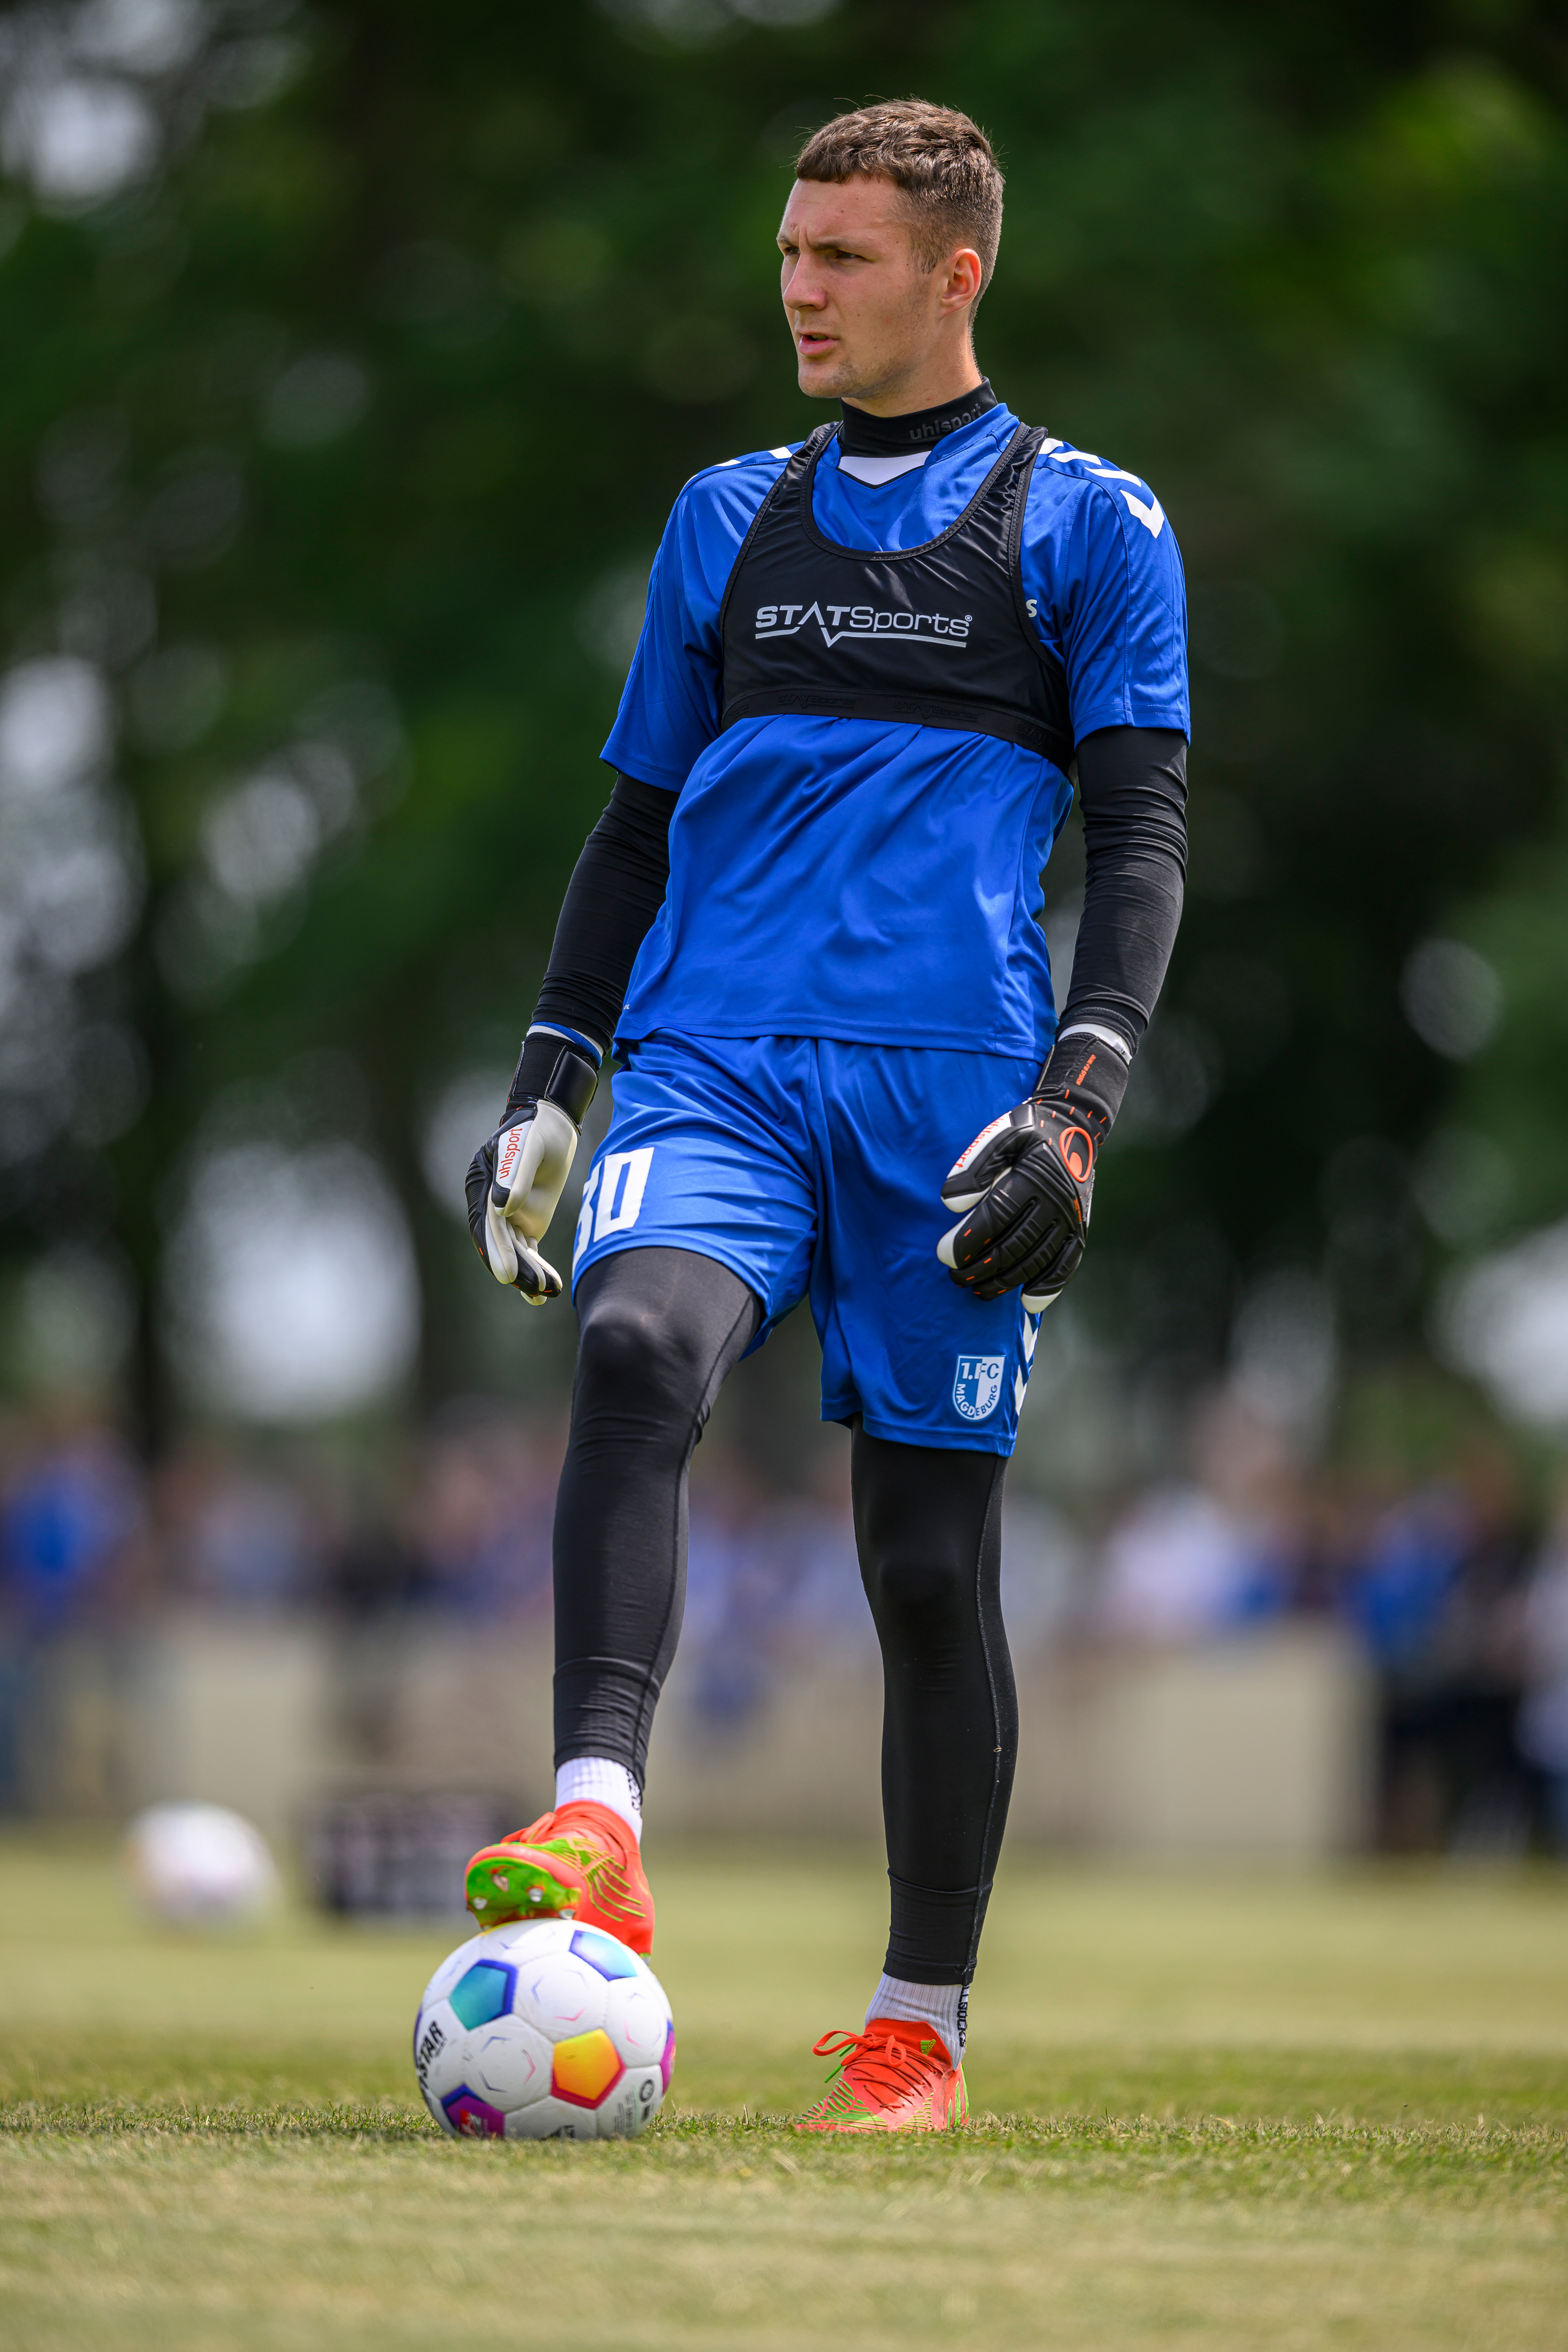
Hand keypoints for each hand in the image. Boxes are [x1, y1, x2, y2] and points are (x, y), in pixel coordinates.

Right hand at [466, 1030, 599, 1305]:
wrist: (553, 1126)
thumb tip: (503, 1208)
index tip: (506, 1272)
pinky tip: (546, 1291)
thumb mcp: (527, 1147)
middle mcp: (489, 1204)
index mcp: (480, 1184)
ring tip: (545, 1294)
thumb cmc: (537, 1130)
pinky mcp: (526, 1223)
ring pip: (515, 1250)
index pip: (484, 1223)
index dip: (494, 1249)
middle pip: (498, 1242)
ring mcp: (508, 1216)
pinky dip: (537, 1269)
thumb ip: (516, 1176)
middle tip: (531, 1287)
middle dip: (515, 1267)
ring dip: (528, 1274)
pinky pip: (529, 1250)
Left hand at [936, 1031, 1127, 1310]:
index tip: (943, 1255)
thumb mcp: (1002, 1134)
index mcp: (1033, 1177)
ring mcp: (1070, 1220)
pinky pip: (1067, 1265)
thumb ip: (975, 1165)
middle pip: (1014, 1246)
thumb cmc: (1030, 1131)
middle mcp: (1056, 1202)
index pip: (995, 1217)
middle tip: (954, 1278)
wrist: (1076, 1127)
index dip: (968, 1240)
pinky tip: (1027, 1301)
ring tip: (977, 1291)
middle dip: (980, 1267)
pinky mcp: (1080, 1230)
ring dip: (1005, 1282)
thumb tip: (949, 1202)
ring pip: (1036, 1261)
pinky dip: (1048, 1286)